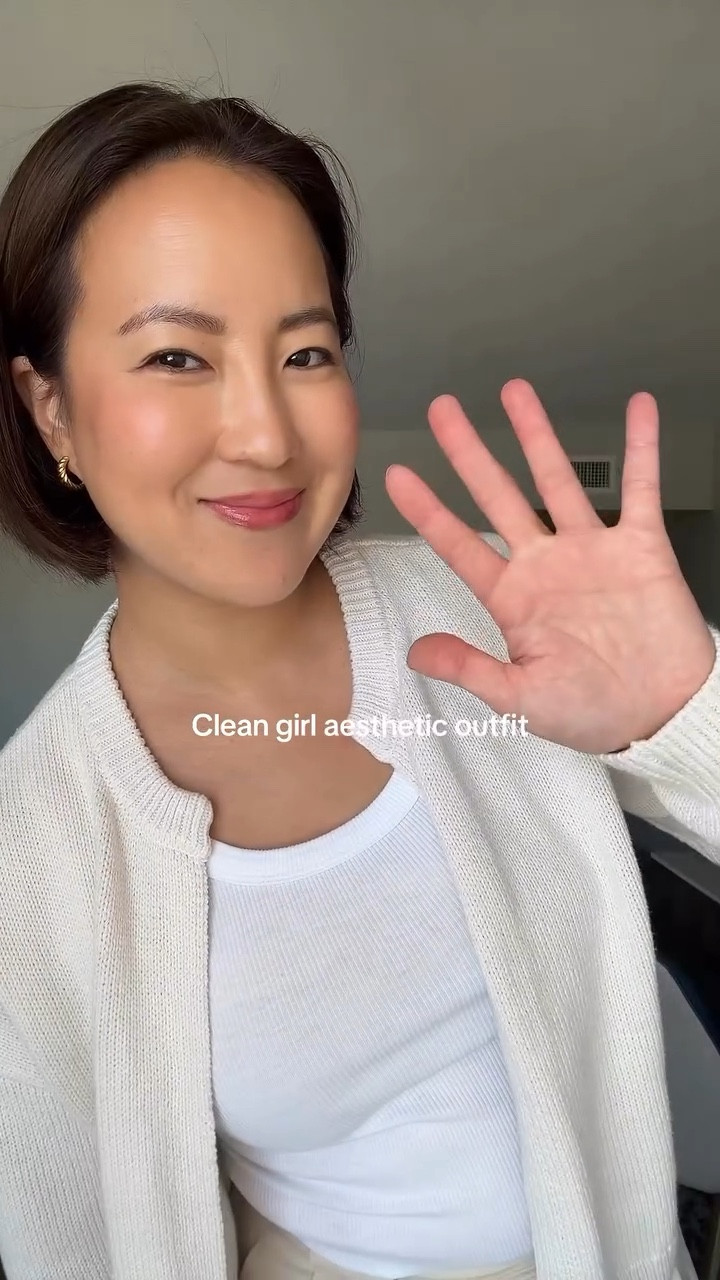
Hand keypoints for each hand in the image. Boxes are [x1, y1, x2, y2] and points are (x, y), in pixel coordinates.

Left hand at [385, 380, 715, 752]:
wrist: (663, 715)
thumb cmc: (592, 712)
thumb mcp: (520, 699)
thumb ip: (470, 669)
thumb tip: (416, 652)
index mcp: (513, 598)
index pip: (460, 544)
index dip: (429, 510)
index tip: (398, 474)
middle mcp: (546, 564)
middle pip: (499, 495)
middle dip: (469, 452)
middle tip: (443, 409)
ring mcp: (592, 550)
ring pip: (559, 478)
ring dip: (538, 435)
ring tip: (515, 391)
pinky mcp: (640, 546)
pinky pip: (641, 487)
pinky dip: (642, 446)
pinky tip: (637, 406)